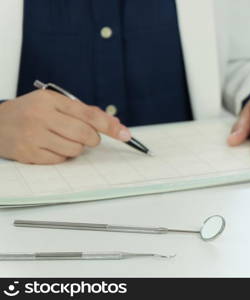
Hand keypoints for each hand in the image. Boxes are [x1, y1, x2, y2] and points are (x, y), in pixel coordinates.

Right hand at [0, 90, 131, 163]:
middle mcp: (41, 116)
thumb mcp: (55, 103)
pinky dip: (62, 155)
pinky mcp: (29, 153)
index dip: (110, 126)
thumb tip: (114, 123)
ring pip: (74, 149)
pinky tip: (51, 146)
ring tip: (63, 139)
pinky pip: (60, 160)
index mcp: (51, 100)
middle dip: (92, 139)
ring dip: (76, 148)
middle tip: (87, 137)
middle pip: (85, 134)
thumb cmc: (32, 112)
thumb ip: (84, 112)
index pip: (89, 114)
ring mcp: (33, 136)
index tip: (125, 134)